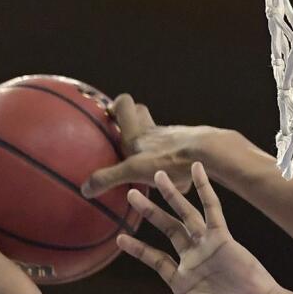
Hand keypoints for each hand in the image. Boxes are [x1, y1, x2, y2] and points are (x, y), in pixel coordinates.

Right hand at [80, 94, 226, 196]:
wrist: (208, 153)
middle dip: (135, 122)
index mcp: (139, 132)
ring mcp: (176, 138)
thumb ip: (108, 178)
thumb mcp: (133, 170)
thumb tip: (84, 189)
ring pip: (162, 137)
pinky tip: (179, 182)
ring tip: (155, 171)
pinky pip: (180, 154)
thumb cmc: (168, 159)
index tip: (109, 115)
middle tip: (127, 140)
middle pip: (144, 115)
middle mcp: (157, 131)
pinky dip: (177, 165)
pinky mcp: (193, 150)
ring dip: (157, 148)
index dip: (117, 106)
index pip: (125, 104)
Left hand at [119, 163, 282, 293]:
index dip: (138, 248)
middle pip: (167, 229)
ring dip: (171, 195)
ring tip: (156, 174)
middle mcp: (194, 260)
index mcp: (184, 281)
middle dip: (149, 212)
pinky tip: (197, 169)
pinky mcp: (224, 238)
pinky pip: (212, 209)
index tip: (121, 237)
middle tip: (131, 194)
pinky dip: (204, 188)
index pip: (155, 259)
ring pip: (185, 215)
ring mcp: (208, 247)